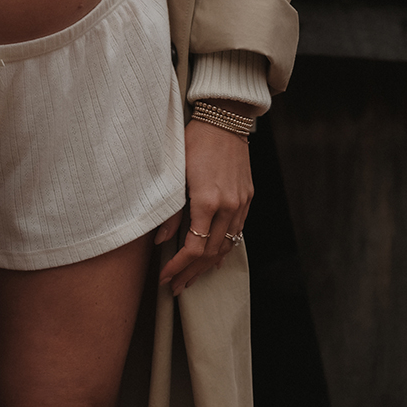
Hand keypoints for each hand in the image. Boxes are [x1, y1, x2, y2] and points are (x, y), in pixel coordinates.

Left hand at [155, 119, 254, 298]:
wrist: (225, 120)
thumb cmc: (194, 141)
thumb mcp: (175, 174)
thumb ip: (171, 211)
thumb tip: (160, 240)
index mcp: (207, 201)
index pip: (194, 247)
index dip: (178, 267)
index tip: (165, 277)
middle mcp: (228, 206)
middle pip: (211, 253)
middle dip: (192, 273)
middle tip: (175, 287)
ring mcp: (241, 203)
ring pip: (227, 245)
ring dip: (208, 265)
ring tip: (191, 278)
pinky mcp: (247, 198)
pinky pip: (238, 232)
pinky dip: (225, 248)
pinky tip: (215, 258)